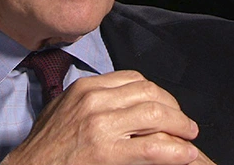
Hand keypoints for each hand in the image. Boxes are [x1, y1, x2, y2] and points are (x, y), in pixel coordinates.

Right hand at [1, 70, 212, 164]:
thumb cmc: (44, 148)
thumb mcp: (63, 109)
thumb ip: (90, 99)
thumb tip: (120, 100)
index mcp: (86, 88)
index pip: (136, 80)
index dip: (159, 94)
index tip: (167, 107)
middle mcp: (94, 100)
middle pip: (150, 94)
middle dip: (174, 109)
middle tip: (185, 125)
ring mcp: (100, 125)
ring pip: (156, 115)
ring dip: (180, 127)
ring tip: (189, 139)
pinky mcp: (106, 152)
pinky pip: (152, 146)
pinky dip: (175, 151)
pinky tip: (185, 155)